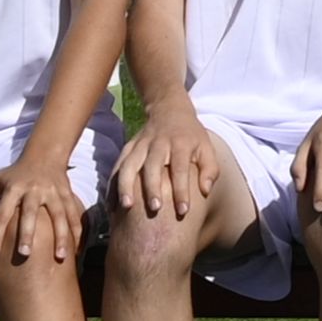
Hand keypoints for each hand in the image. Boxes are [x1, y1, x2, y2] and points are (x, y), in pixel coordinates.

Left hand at [0, 151, 87, 267]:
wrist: (44, 155)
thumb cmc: (14, 173)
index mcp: (13, 188)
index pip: (2, 213)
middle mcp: (34, 190)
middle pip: (30, 213)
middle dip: (28, 234)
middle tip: (24, 254)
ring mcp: (53, 192)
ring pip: (58, 215)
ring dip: (60, 236)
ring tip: (60, 257)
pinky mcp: (67, 194)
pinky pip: (73, 214)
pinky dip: (77, 231)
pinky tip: (76, 250)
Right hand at [116, 111, 219, 226]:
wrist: (170, 110)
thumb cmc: (191, 136)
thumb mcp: (207, 147)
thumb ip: (210, 169)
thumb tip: (205, 190)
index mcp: (180, 144)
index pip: (180, 168)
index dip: (181, 190)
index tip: (183, 211)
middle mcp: (158, 143)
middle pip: (152, 166)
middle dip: (152, 188)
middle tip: (155, 209)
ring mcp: (140, 145)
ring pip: (130, 164)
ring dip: (126, 185)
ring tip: (126, 206)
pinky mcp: (128, 147)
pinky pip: (117, 166)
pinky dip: (112, 184)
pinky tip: (111, 204)